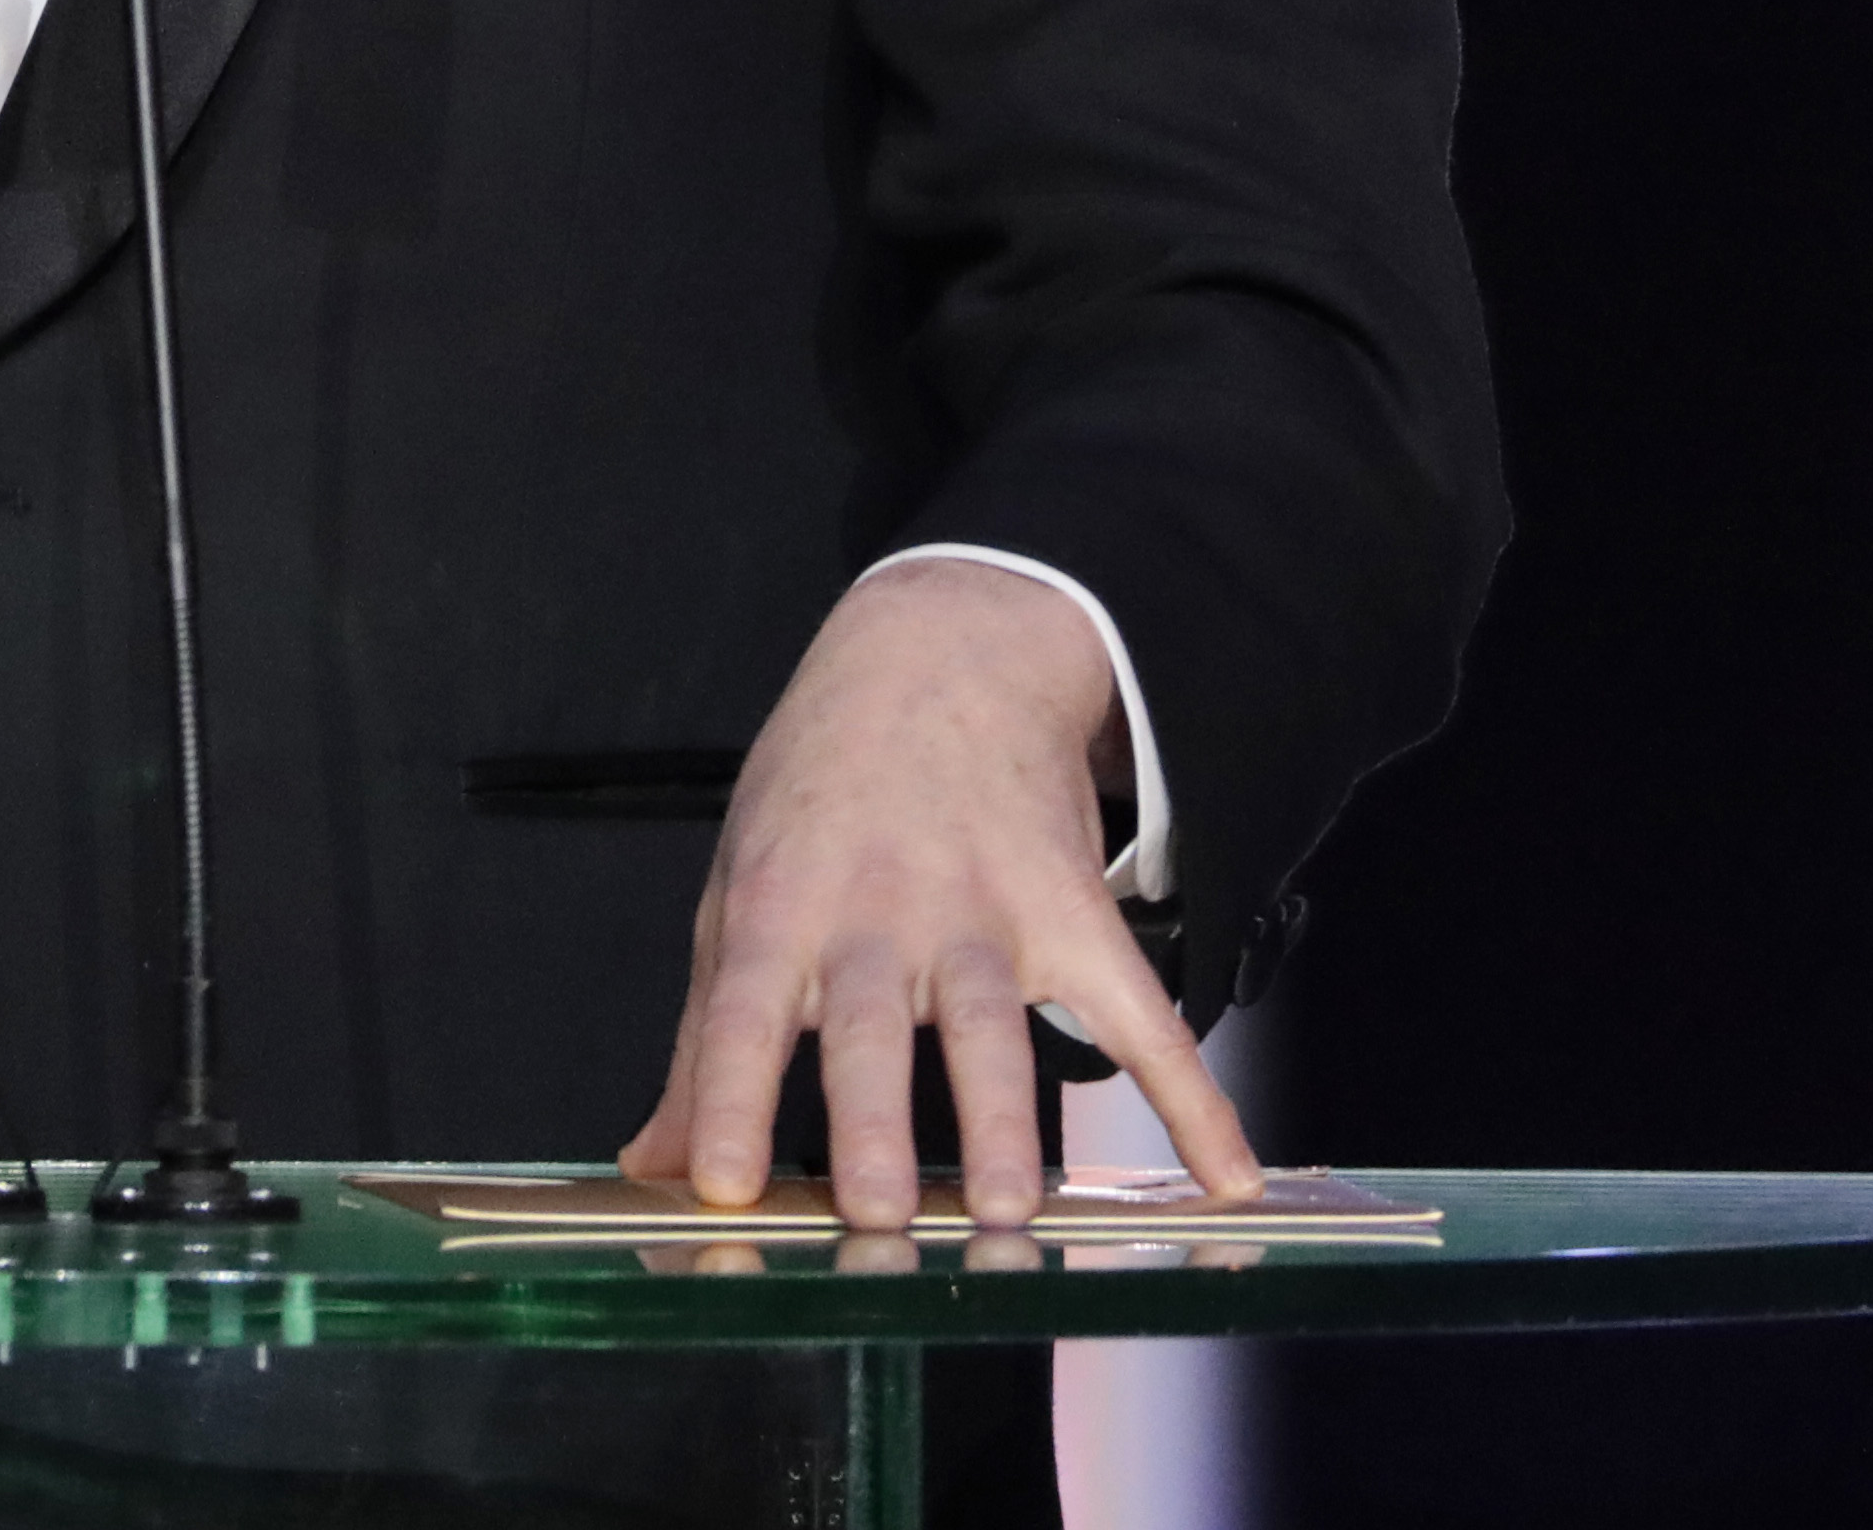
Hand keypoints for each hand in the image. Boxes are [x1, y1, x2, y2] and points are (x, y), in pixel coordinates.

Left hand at [614, 559, 1260, 1233]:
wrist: (938, 659)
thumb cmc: (817, 797)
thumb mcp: (736, 892)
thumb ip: (704, 1045)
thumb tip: (649, 1167)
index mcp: (780, 909)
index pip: (742, 1014)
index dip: (727, 1098)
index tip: (721, 1184)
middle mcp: (878, 913)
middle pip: (872, 1027)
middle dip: (875, 1120)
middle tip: (881, 1213)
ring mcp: (983, 911)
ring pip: (992, 1025)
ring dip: (1004, 1118)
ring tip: (1013, 1210)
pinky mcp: (1071, 911)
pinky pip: (1139, 1011)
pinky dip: (1191, 1098)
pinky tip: (1223, 1180)